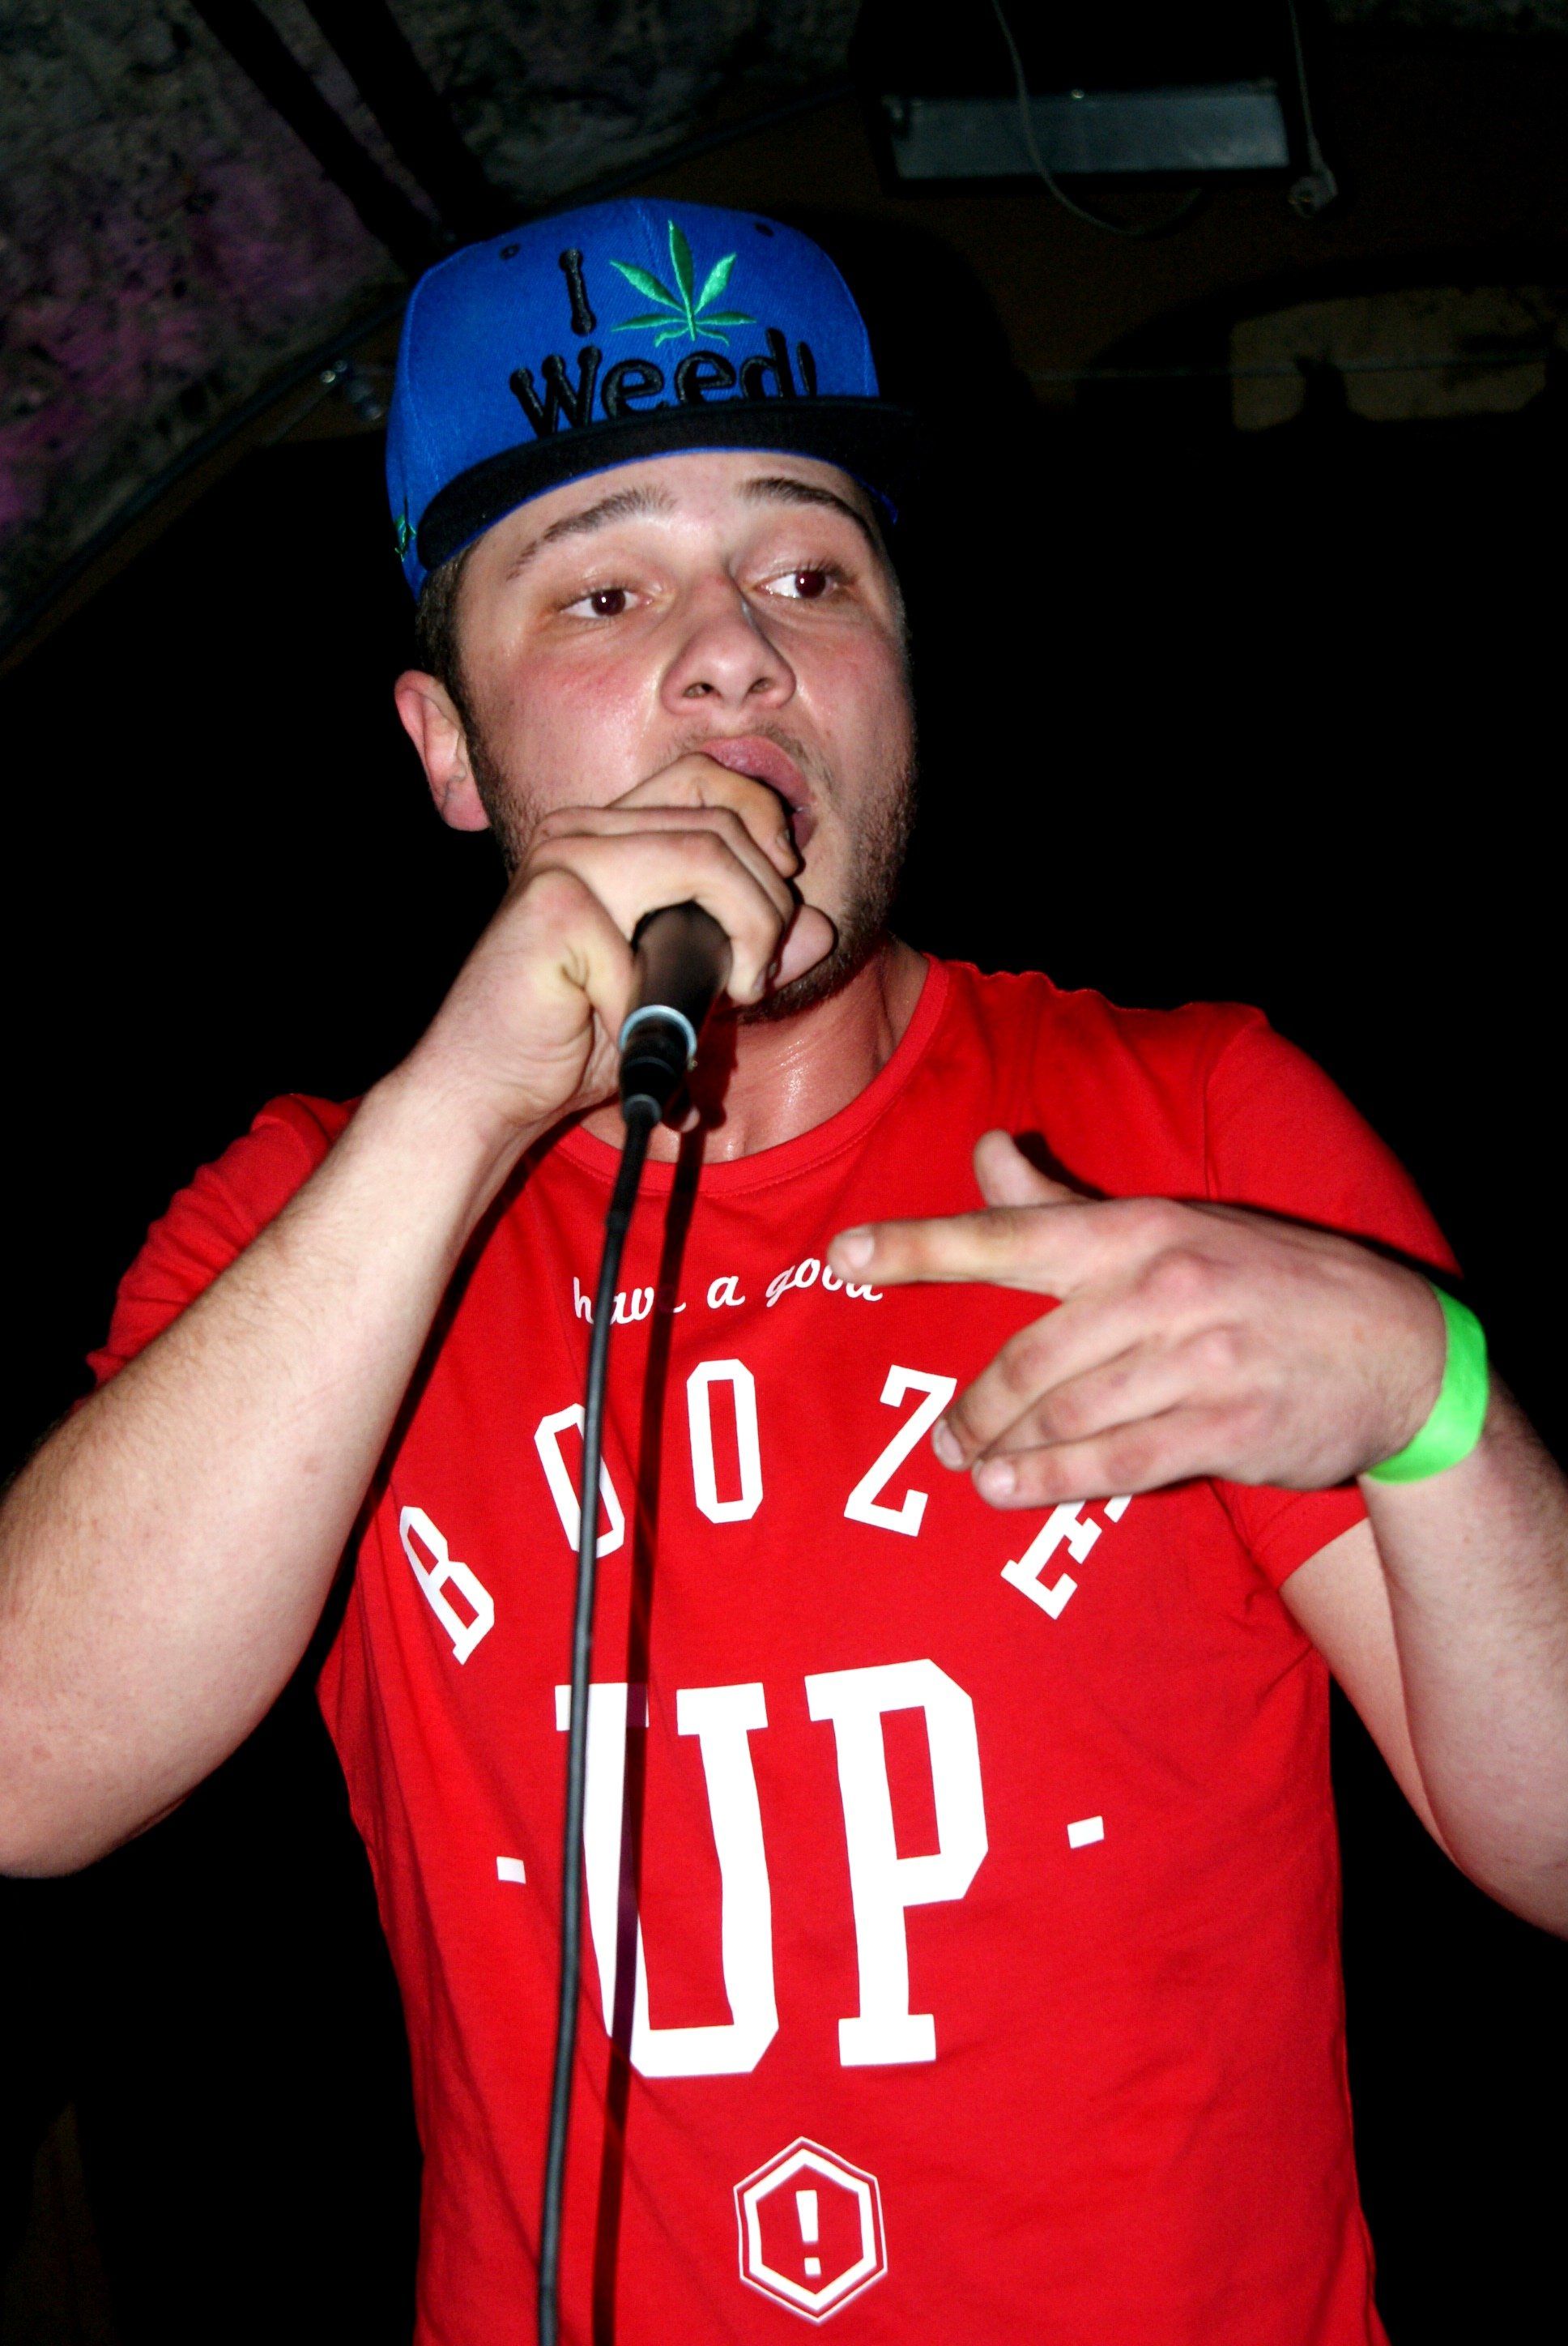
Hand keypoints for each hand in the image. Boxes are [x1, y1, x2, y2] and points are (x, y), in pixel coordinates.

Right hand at [404, 756, 835, 1149]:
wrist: (490, 1090)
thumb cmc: (578, 1039)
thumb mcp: (684, 990)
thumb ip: (748, 953)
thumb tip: (822, 927)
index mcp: (607, 831)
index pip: (705, 778)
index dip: (764, 820)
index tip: (784, 896)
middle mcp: (579, 830)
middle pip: (720, 819)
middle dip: (769, 901)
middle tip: (759, 975)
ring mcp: (561, 861)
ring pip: (704, 855)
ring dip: (748, 930)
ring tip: (737, 991)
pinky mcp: (552, 907)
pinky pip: (655, 939)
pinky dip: (666, 996)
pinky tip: (635, 1028)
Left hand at [827, 1131, 1446, 1507]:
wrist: (1398, 1350)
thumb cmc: (1263, 1281)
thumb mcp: (1170, 1226)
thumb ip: (1064, 1206)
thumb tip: (984, 1147)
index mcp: (1136, 1231)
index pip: (1009, 1234)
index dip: (919, 1244)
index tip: (843, 1254)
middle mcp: (1161, 1286)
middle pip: (1026, 1357)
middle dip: (973, 1407)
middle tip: (944, 1439)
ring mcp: (1197, 1358)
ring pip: (1066, 1414)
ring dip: (1006, 1452)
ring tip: (974, 1471)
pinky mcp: (1226, 1424)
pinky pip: (1119, 1461)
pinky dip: (1057, 1482)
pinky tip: (1015, 1495)